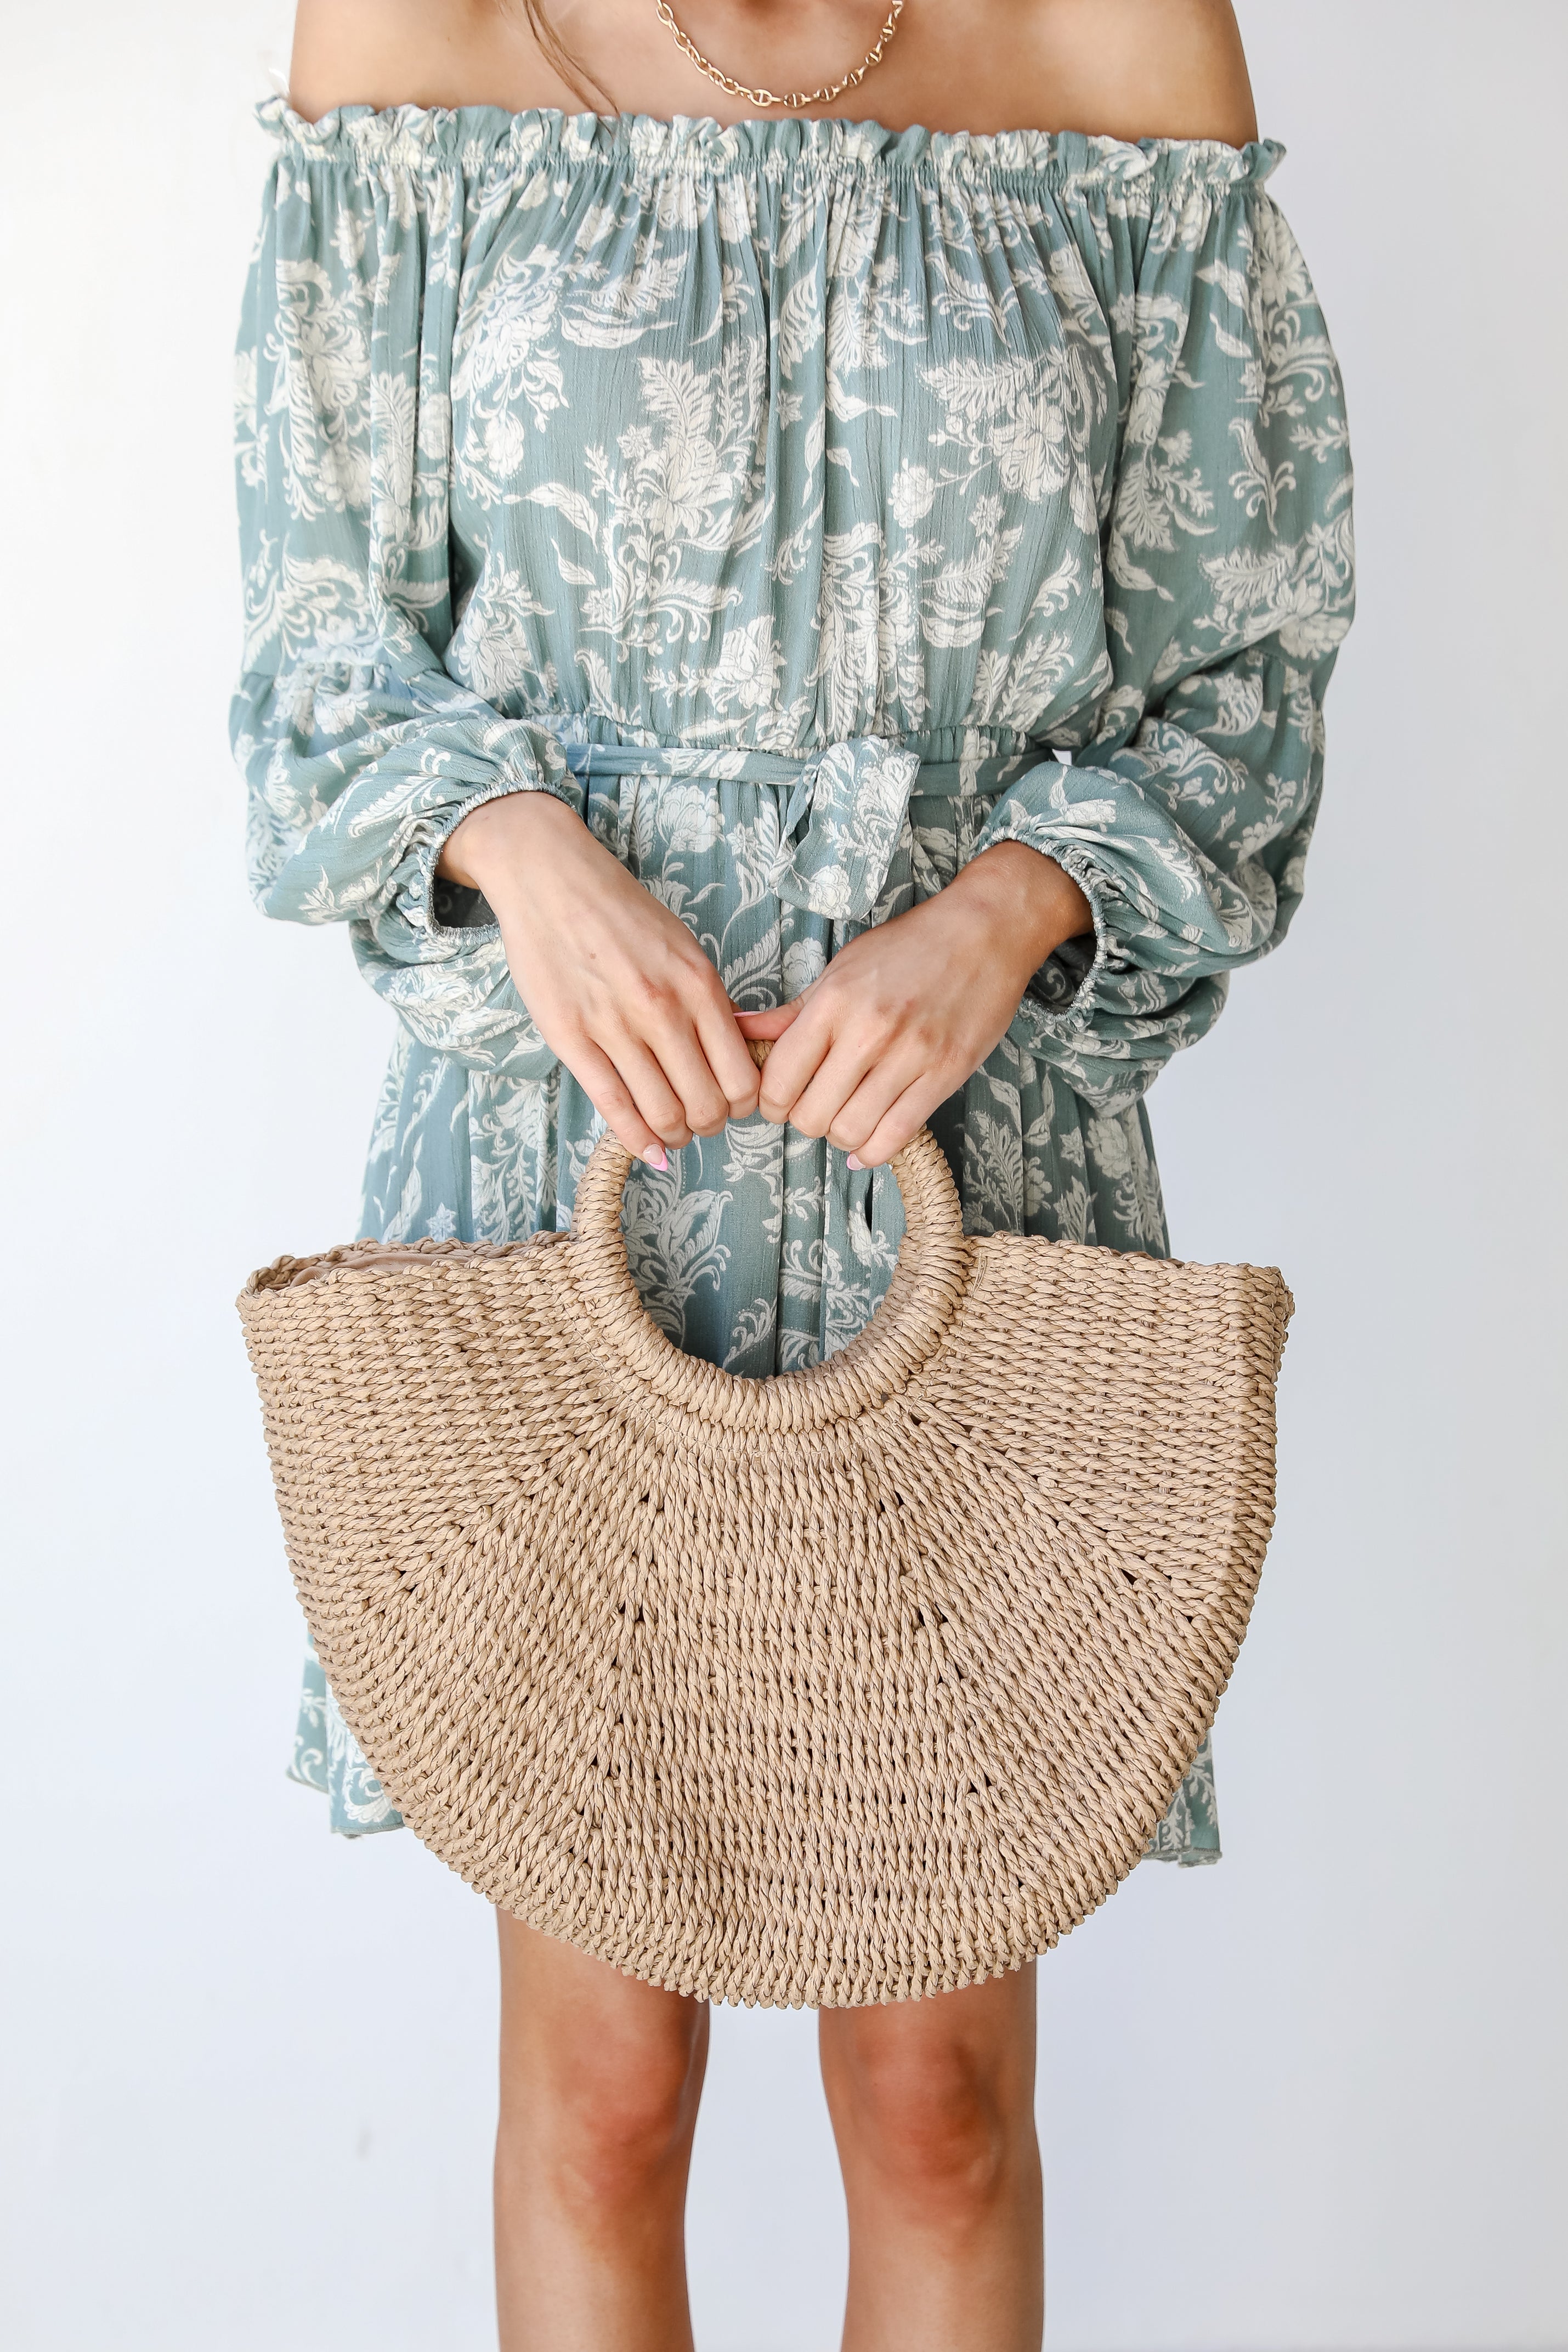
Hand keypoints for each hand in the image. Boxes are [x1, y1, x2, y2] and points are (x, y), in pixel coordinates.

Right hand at [440, 791, 758, 1164]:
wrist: (550, 878)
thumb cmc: (621, 913)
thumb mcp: (683, 948)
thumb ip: (709, 1001)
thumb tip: (735, 1053)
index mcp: (698, 985)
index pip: (741, 1076)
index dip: (744, 1105)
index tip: (733, 1103)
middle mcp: (662, 1009)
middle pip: (708, 1104)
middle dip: (710, 1125)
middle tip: (701, 1121)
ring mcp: (615, 1026)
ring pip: (664, 1114)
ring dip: (675, 1136)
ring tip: (673, 1131)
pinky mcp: (571, 1038)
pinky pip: (614, 1108)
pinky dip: (637, 1141)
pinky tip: (649, 1151)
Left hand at [739, 844, 1091, 1166]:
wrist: (985, 931)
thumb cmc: (908, 948)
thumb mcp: (840, 970)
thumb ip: (789, 1012)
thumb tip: (735, 1029)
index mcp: (834, 1002)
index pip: (779, 1078)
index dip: (770, 1102)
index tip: (779, 1099)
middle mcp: (869, 1031)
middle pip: (811, 1115)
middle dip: (804, 1121)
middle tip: (813, 1109)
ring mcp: (910, 1056)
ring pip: (851, 1132)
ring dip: (839, 1136)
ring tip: (843, 1119)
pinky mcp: (945, 1075)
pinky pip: (896, 1136)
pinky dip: (872, 1151)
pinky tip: (865, 1144)